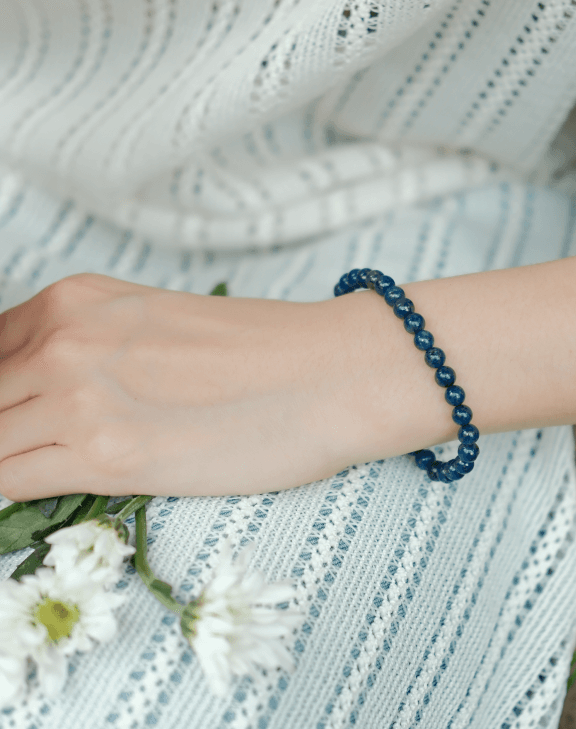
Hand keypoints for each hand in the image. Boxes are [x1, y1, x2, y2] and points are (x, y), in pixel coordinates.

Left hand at [0, 273, 378, 499]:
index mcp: (76, 299)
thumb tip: (52, 391)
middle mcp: (63, 340)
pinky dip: (22, 488)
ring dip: (11, 458)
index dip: (0, 392)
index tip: (19, 413)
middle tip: (42, 442)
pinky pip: (11, 482)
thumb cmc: (265, 348)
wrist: (330, 373)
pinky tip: (65, 484)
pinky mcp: (105, 459)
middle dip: (3, 425)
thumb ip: (94, 347)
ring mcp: (77, 398)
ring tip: (59, 464)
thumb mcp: (158, 323)